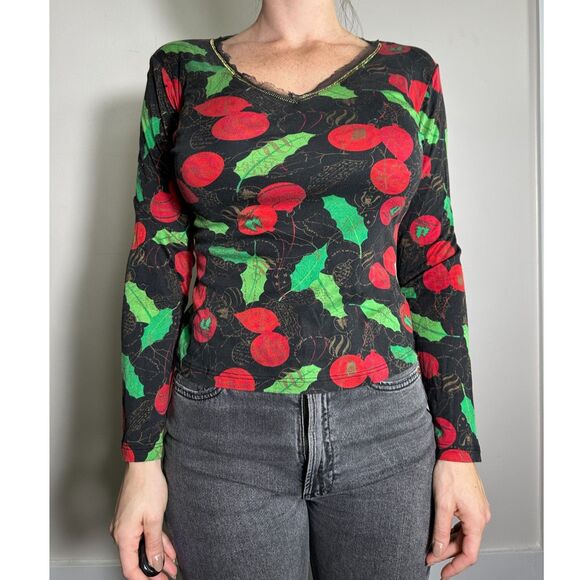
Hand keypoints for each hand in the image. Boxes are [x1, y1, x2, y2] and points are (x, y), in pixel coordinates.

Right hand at [110, 460, 178, 579]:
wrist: (144, 464)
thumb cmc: (147, 486)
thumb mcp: (154, 519)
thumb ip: (154, 544)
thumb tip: (154, 564)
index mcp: (123, 535)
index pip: (130, 568)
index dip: (145, 579)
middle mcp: (121, 532)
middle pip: (136, 559)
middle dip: (154, 570)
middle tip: (169, 577)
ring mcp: (127, 524)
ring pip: (143, 547)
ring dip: (158, 557)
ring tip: (173, 567)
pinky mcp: (133, 517)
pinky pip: (145, 535)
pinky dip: (156, 543)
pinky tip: (169, 550)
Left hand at [426, 460, 490, 577]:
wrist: (455, 451)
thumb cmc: (450, 472)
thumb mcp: (442, 504)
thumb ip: (440, 530)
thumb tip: (437, 550)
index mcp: (477, 520)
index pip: (469, 554)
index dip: (455, 566)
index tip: (443, 573)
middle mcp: (481, 517)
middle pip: (466, 544)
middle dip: (447, 554)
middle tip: (429, 557)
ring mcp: (478, 510)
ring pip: (465, 534)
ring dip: (449, 542)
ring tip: (432, 547)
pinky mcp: (473, 503)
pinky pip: (465, 524)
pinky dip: (453, 531)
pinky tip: (441, 533)